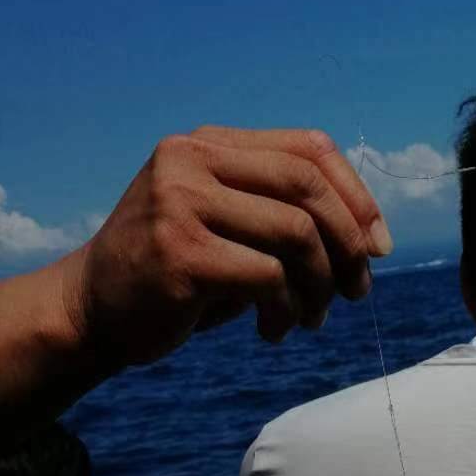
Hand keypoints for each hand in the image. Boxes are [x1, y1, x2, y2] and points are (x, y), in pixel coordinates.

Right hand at [62, 126, 392, 367]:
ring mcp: (180, 201)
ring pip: (296, 234)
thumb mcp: (231, 231)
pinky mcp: (181, 251)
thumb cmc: (177, 277)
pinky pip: (269, 278)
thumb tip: (372, 239)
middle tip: (357, 292)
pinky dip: (287, 312)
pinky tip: (273, 332)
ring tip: (310, 320)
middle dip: (349, 245)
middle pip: (308, 187)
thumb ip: (284, 216)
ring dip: (320, 287)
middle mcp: (190, 160)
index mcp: (208, 143)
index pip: (309, 148)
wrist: (95, 312)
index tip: (379, 248)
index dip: (357, 197)